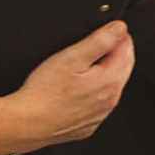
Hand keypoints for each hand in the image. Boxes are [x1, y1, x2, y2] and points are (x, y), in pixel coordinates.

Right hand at [9, 23, 134, 152]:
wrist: (27, 123)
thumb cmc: (44, 93)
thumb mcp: (72, 57)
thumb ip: (100, 41)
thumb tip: (119, 29)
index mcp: (110, 81)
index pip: (127, 51)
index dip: (119, 36)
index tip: (112, 29)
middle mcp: (110, 100)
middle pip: (123, 68)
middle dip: (116, 53)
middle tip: (99, 43)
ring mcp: (99, 115)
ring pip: (110, 87)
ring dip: (104, 73)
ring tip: (84, 65)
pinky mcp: (88, 124)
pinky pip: (97, 104)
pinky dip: (93, 93)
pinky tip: (76, 89)